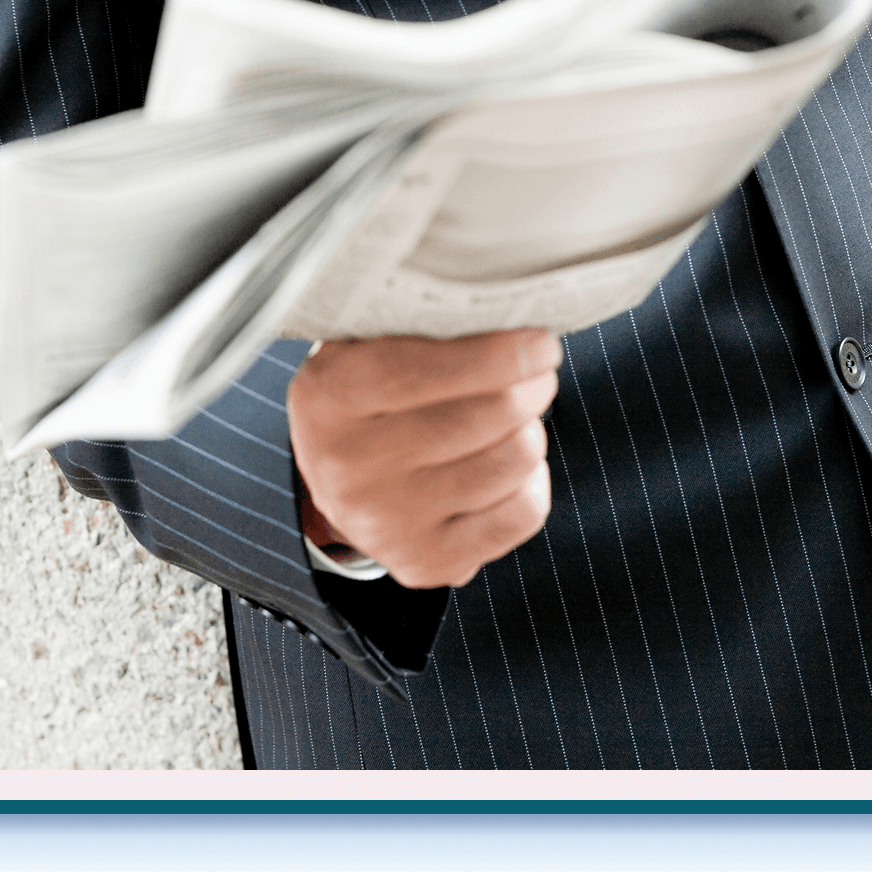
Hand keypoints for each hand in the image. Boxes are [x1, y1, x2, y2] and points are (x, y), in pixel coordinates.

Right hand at [287, 329, 560, 589]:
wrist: (332, 474)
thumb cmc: (369, 390)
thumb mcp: (368, 340)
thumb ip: (421, 321)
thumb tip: (509, 309)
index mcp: (330, 395)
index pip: (429, 372)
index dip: (500, 356)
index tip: (541, 343)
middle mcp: (348, 466)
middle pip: (485, 417)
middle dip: (531, 387)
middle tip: (537, 373)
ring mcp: (384, 522)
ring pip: (512, 461)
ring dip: (530, 430)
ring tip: (515, 417)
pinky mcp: (424, 562)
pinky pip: (522, 513)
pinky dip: (531, 481)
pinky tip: (508, 462)